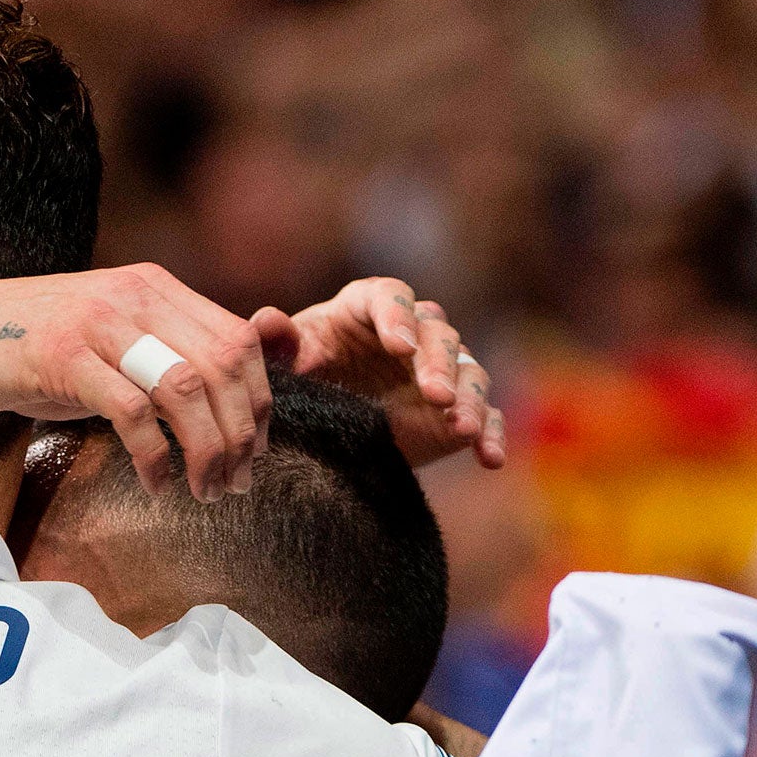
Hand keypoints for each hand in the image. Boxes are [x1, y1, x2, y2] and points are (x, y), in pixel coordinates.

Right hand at [0, 264, 269, 501]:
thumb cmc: (27, 352)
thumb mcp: (106, 342)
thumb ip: (160, 355)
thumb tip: (222, 402)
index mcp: (153, 286)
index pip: (237, 341)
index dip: (259, 402)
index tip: (255, 451)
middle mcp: (134, 295)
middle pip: (222, 366)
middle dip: (240, 434)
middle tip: (235, 483)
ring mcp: (98, 323)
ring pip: (185, 388)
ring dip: (205, 450)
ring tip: (204, 490)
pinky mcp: (63, 358)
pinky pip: (132, 412)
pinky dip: (153, 456)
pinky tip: (154, 483)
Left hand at [252, 278, 503, 468]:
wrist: (319, 424)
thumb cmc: (301, 377)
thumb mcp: (285, 362)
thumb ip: (274, 343)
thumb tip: (266, 321)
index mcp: (369, 308)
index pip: (390, 298)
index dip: (398, 318)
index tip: (399, 346)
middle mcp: (414, 332)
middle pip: (438, 334)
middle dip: (439, 364)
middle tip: (435, 394)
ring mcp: (440, 370)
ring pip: (469, 372)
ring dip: (470, 399)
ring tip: (463, 427)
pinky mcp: (454, 411)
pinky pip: (484, 416)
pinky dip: (490, 435)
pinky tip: (489, 458)